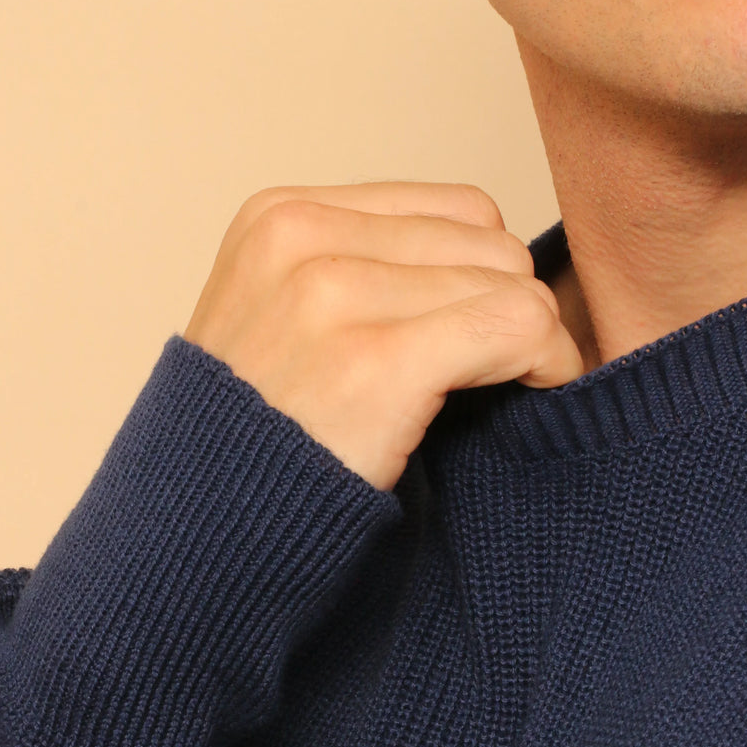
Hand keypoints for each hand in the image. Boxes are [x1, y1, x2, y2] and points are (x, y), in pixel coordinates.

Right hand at [184, 181, 583, 490]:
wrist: (198, 535)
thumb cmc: (258, 445)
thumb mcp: (279, 322)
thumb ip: (360, 273)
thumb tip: (495, 257)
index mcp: (279, 219)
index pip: (455, 210)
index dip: (486, 276)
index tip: (481, 337)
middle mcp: (301, 240)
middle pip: (489, 244)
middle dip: (509, 309)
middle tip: (501, 377)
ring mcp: (333, 296)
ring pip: (511, 284)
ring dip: (530, 343)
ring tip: (505, 391)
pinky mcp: (375, 360)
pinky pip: (518, 327)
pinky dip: (549, 360)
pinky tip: (538, 391)